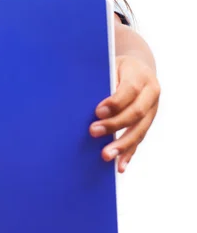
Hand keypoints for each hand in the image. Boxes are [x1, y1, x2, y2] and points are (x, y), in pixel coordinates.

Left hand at [89, 55, 160, 171]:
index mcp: (140, 76)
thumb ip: (102, 80)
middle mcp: (151, 94)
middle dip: (114, 125)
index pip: (129, 90)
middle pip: (135, 113)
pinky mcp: (148, 123)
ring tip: (106, 155)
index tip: (97, 111)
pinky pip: (139, 140)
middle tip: (93, 131)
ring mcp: (152, 110)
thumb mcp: (110, 66)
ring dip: (122, 145)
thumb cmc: (117, 68)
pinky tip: (119, 166)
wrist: (139, 69)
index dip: (115, 102)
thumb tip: (81, 99)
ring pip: (139, 130)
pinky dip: (129, 154)